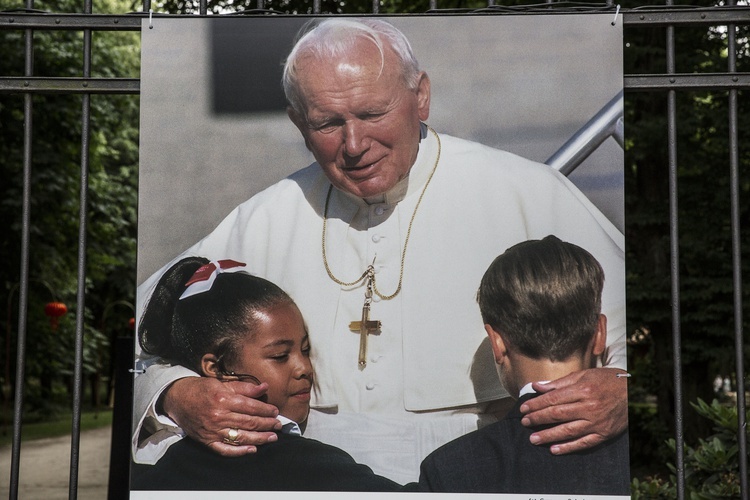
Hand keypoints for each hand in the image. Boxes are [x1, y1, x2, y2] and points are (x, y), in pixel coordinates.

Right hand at [161, 377, 282, 456]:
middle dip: (267, 424)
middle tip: (279, 425)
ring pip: (241, 437)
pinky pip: (225, 449)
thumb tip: (265, 387)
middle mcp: (219, 416)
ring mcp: (213, 430)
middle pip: (249, 422)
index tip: (275, 411)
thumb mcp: (223, 383)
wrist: (178, 399)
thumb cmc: (202, 389)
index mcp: (224, 399)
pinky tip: (252, 449)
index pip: (251, 407)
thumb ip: (245, 387)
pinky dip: (239, 451)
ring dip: (259, 438)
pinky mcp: (207, 441)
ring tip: (272, 437)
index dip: (266, 410)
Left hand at [519, 367, 627, 454]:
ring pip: (568, 431)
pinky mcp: (604, 434)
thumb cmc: (605, 381)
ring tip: (534, 439)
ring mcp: (596, 422)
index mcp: (582, 390)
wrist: (633, 391)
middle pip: (557, 415)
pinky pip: (584, 443)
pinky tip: (555, 450)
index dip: (536, 405)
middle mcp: (589, 407)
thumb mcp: (583, 375)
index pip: (553, 399)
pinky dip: (568, 447)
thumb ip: (559, 383)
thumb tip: (537, 386)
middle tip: (524, 423)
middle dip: (538, 419)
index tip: (524, 409)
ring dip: (549, 436)